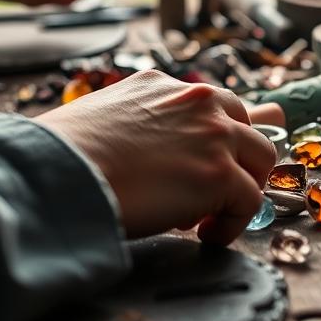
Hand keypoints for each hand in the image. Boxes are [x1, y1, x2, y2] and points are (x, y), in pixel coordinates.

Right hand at [38, 71, 277, 241]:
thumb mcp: (103, 115)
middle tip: (217, 190)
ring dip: (243, 188)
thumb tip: (144, 153)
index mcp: (164, 85)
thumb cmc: (63, 153)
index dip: (216, 138)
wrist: (58, 171)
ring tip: (214, 216)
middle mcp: (197, 100)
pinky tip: (208, 235)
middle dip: (240, 158)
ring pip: (262, 158)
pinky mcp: (220, 174)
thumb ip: (137, 124)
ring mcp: (214, 134)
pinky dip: (234, 224)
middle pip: (253, 124)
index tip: (204, 163)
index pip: (215, 103)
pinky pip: (249, 202)